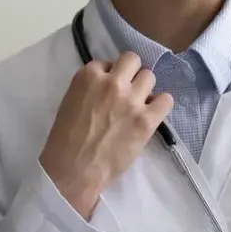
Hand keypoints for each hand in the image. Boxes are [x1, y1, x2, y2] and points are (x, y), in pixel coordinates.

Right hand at [39, 52, 173, 219]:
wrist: (74, 170)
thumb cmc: (65, 139)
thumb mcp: (70, 101)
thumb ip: (89, 87)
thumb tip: (107, 85)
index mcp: (88, 76)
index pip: (107, 63)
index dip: (110, 75)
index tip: (108, 90)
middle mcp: (112, 82)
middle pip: (133, 61)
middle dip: (131, 74)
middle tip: (127, 91)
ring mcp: (132, 100)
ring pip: (150, 76)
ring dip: (145, 89)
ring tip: (139, 105)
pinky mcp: (147, 120)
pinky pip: (166, 100)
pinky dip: (160, 105)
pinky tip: (152, 114)